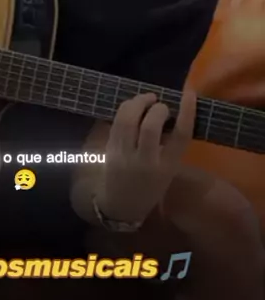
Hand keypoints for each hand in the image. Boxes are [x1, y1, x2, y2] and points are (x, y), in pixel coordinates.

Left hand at [94, 89, 195, 224]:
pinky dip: (125, 109)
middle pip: (151, 126)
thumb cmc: (150, 187)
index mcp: (167, 168)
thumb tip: (171, 114)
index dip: (186, 112)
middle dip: (157, 108)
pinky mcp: (110, 150)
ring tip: (146, 99)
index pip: (180, 136)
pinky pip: (116, 123)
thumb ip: (171, 146)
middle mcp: (146, 162)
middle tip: (160, 103)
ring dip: (138, 103)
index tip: (189, 94)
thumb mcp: (168, 171)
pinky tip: (132, 107)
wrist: (122, 206)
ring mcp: (125, 156)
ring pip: (128, 121)